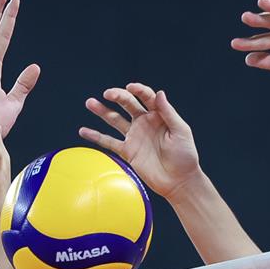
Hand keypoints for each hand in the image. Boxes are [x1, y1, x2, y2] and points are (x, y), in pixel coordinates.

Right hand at [78, 83, 202, 200]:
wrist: (179, 181)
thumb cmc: (185, 156)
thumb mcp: (181, 131)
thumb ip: (168, 112)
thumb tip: (159, 93)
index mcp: (159, 115)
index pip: (146, 97)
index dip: (138, 90)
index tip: (130, 87)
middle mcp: (144, 122)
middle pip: (128, 104)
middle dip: (117, 96)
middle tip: (107, 93)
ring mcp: (134, 136)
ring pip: (114, 120)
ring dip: (102, 111)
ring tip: (90, 102)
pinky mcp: (127, 151)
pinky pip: (108, 142)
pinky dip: (95, 136)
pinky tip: (83, 131)